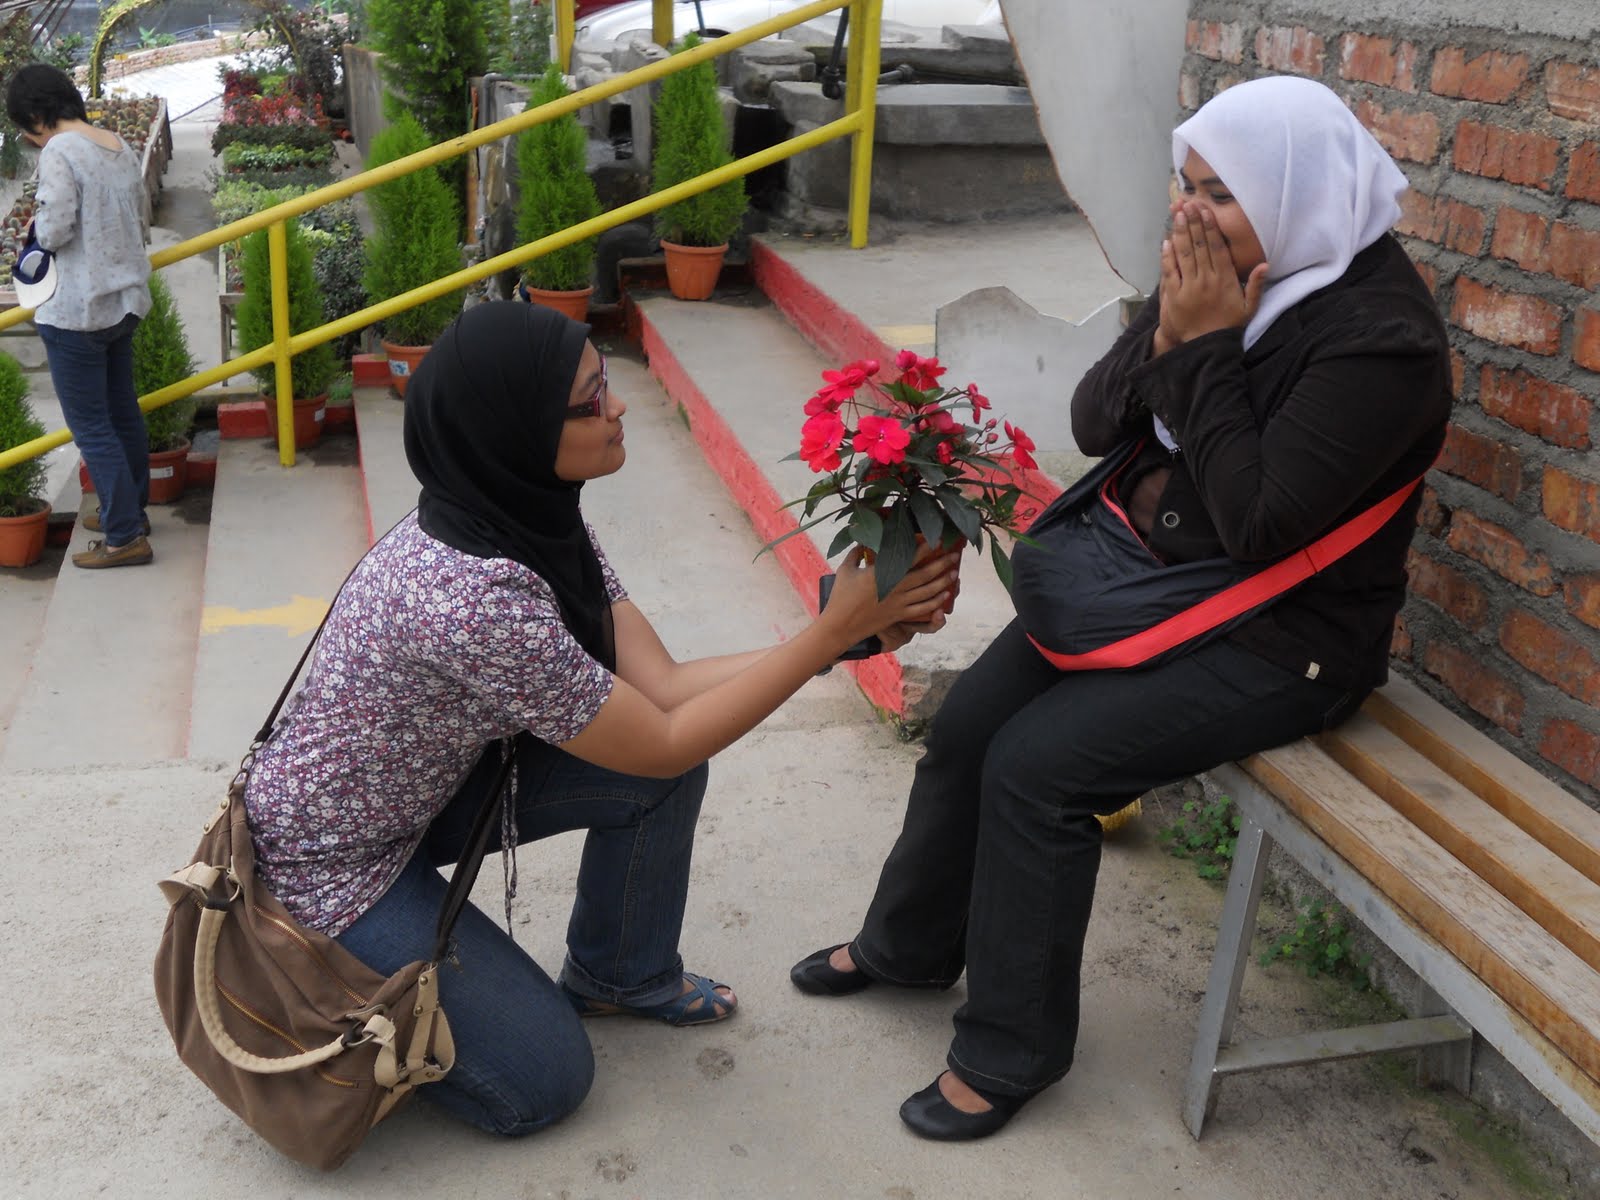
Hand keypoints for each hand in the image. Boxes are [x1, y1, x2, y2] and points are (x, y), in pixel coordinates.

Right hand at [820, 548, 957, 648]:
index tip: (937, 539)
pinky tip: (945, 595)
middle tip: (955, 554)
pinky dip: (936, 602)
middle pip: (925, 574)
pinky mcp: (899, 616)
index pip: (909, 558)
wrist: (839, 626)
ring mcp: (898, 604)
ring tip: (954, 572)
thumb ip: (855, 553)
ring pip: (927, 592)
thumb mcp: (845, 569)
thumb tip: (862, 541)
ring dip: (943, 581)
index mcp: (881, 574)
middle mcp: (894, 588)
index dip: (925, 548)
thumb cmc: (840, 597)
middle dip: (942, 563)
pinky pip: (922, 609)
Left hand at [1157, 201, 1268, 346]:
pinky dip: (1168, 256)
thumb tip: (1265, 264)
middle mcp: (1207, 280)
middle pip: (1199, 246)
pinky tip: (1167, 241)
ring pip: (1184, 255)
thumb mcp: (1249, 308)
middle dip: (1193, 223)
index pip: (1217, 248)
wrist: (1205, 348)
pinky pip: (1170, 271)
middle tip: (1188, 204)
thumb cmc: (1227, 326)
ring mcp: (1189, 288)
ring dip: (1180, 233)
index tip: (1206, 211)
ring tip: (1178, 214)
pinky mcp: (1174, 296)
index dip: (1210, 228)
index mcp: (1225, 280)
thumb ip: (1256, 285)